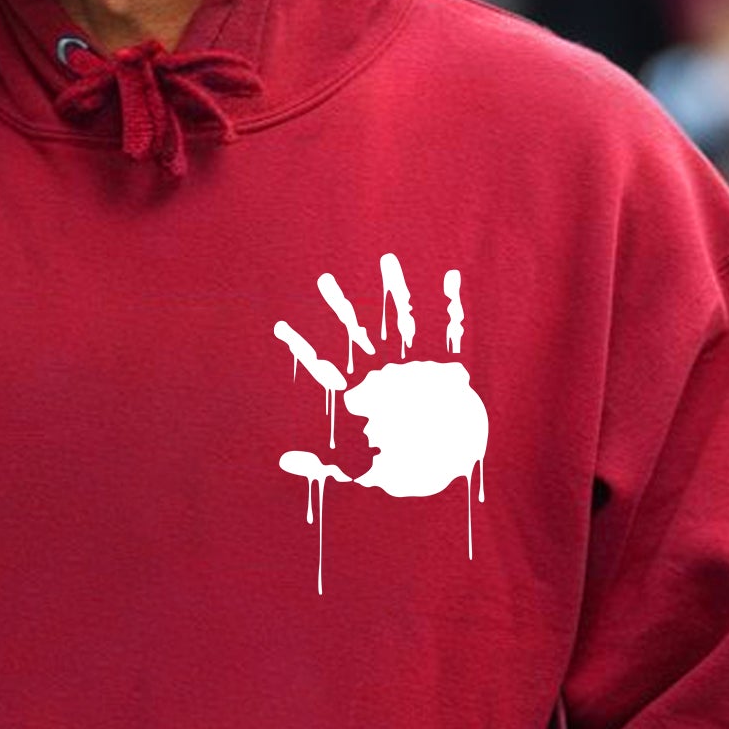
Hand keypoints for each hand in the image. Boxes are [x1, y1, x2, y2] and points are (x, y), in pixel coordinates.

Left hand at [272, 254, 489, 592]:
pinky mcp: (443, 369)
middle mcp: (382, 373)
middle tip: (324, 279)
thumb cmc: (398, 467)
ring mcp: (411, 366)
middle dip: (340, 306)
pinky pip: (448, 332)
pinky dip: (449, 304)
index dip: (301, 347)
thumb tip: (282, 460)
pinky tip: (450, 275)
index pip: (322, 366)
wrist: (444, 468)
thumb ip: (320, 465)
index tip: (278, 327)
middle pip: (355, 333)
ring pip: (399, 321)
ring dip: (394, 291)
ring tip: (388, 259)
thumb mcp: (354, 469)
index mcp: (359, 394)